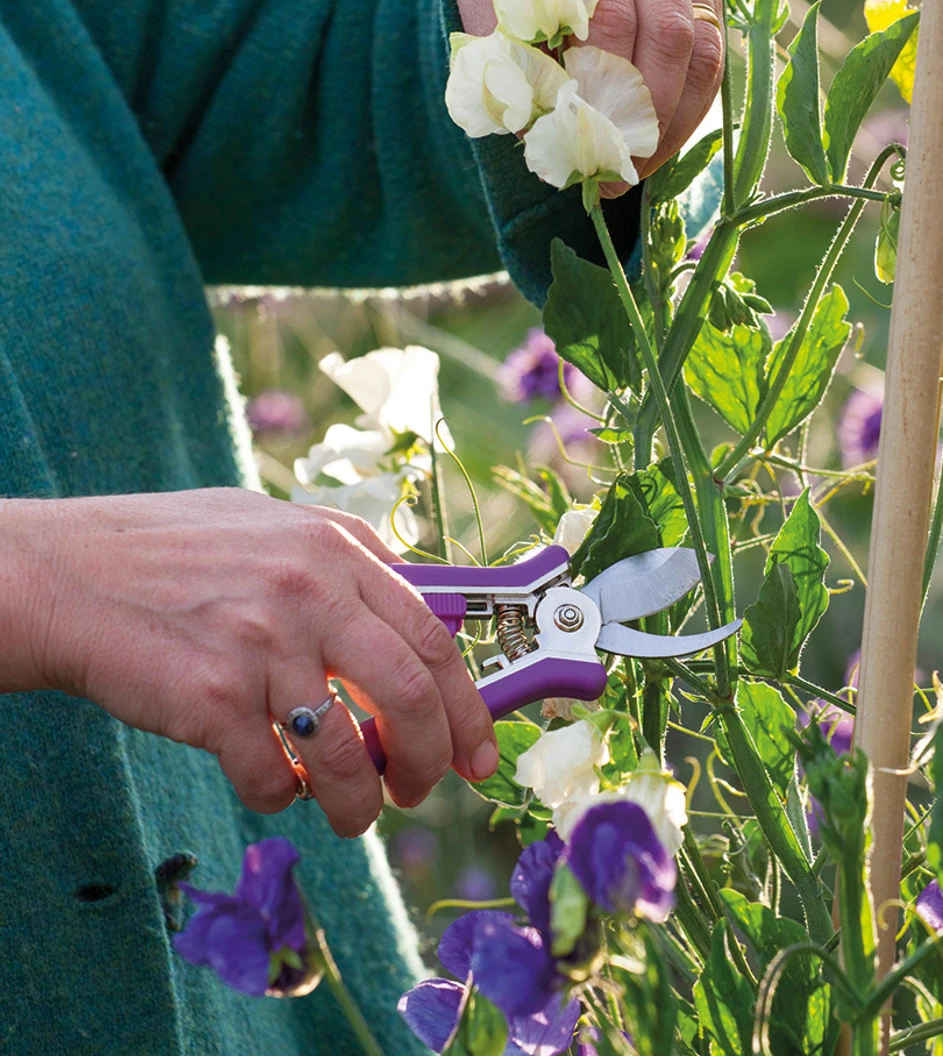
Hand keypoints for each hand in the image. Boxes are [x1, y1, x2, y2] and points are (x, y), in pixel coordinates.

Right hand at [1, 489, 497, 837]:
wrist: (65, 575)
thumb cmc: (168, 552)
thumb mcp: (273, 526)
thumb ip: (345, 562)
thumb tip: (413, 620)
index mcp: (335, 548)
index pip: (435, 635)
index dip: (469, 705)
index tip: (479, 750)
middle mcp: (309, 591)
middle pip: (411, 696)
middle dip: (430, 761)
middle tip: (421, 789)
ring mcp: (262, 644)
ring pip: (345, 756)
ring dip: (359, 804)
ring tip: (352, 815)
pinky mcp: (212, 699)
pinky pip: (273, 779)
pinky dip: (282, 798)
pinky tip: (274, 785)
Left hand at [456, 0, 724, 195]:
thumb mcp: (497, 36)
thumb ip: (528, 86)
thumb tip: (573, 153)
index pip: (613, 18)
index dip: (608, 91)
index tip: (592, 148)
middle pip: (670, 29)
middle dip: (651, 113)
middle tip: (625, 169)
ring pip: (704, 43)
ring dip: (677, 118)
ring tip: (643, 165)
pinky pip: (715, 50)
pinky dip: (691, 103)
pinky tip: (660, 139)